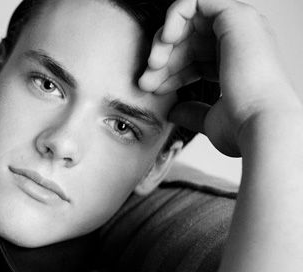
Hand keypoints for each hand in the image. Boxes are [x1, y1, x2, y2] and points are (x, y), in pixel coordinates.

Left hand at [139, 0, 300, 156]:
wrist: (258, 124)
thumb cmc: (241, 126)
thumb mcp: (210, 119)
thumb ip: (192, 112)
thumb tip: (174, 112)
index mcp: (236, 61)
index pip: (193, 56)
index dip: (169, 71)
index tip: (153, 90)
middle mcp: (240, 40)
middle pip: (188, 38)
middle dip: (160, 58)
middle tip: (146, 81)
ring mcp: (239, 25)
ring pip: (188, 20)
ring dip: (163, 41)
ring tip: (153, 66)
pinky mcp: (234, 15)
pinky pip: (195, 0)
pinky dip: (174, 17)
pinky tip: (166, 42)